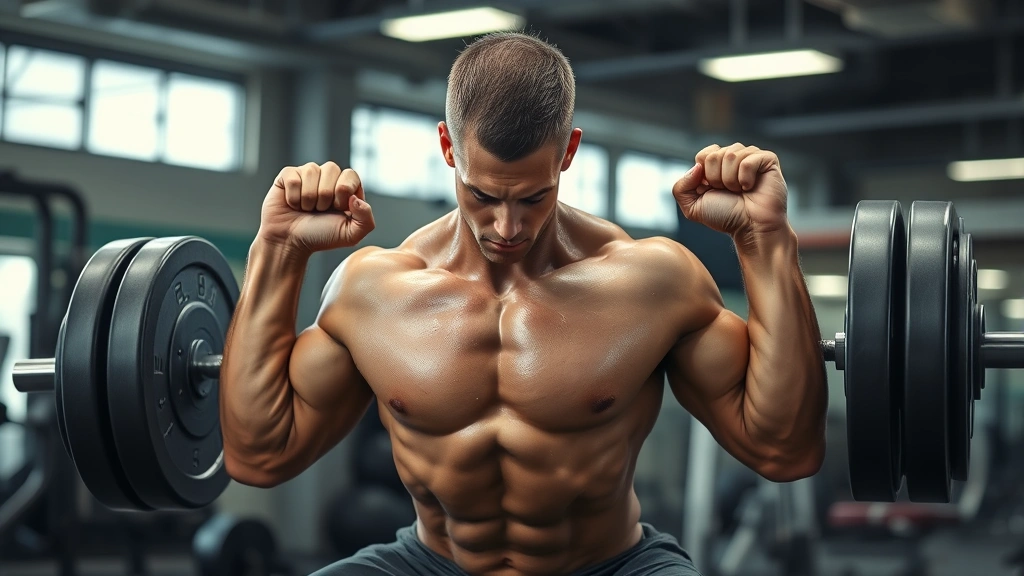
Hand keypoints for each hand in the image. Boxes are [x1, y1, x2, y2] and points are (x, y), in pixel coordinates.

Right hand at [257, 162, 374, 254]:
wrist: (291, 242)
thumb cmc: (320, 236)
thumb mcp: (350, 235)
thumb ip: (365, 219)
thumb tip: (356, 198)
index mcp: (346, 187)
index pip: (350, 174)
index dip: (343, 192)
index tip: (337, 208)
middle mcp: (328, 177)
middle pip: (331, 169)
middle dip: (325, 196)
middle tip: (319, 210)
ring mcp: (307, 174)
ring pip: (311, 171)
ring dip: (308, 198)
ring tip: (306, 209)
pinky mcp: (288, 175)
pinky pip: (293, 178)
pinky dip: (293, 197)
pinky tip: (293, 204)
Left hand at [673, 143, 788, 238]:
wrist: (751, 228)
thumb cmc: (726, 217)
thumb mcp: (693, 207)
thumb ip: (681, 187)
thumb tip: (697, 166)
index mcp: (717, 164)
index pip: (703, 154)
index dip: (705, 175)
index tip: (713, 190)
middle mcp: (733, 157)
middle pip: (714, 155)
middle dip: (717, 179)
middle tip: (729, 192)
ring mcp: (751, 156)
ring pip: (731, 155)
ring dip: (731, 180)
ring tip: (740, 191)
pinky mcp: (767, 159)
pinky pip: (748, 160)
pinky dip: (746, 178)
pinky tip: (751, 187)